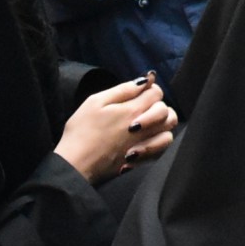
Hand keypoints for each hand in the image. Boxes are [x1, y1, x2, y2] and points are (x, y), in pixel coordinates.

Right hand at [55, 73, 174, 183]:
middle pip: (167, 111)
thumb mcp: (95, 102)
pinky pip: (161, 150)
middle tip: (140, 110)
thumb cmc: (81, 132)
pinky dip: (158, 143)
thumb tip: (144, 81)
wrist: (75, 165)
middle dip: (157, 106)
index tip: (139, 92)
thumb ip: (122, 90)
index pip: (156, 92)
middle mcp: (144, 127)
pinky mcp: (141, 161)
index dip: (150, 89)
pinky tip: (144, 140)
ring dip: (161, 125)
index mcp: (133, 110)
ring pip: (169, 130)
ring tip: (146, 125)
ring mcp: (144, 145)